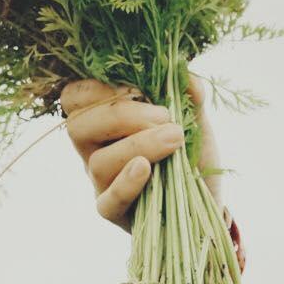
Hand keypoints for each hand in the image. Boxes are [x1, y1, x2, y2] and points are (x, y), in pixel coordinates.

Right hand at [60, 77, 221, 230]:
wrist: (208, 202)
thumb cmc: (191, 158)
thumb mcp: (193, 121)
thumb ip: (188, 96)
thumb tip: (182, 70)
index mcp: (103, 123)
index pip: (75, 98)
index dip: (97, 88)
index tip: (138, 89)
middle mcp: (94, 152)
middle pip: (79, 127)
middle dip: (121, 115)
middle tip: (164, 117)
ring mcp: (102, 185)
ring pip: (99, 162)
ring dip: (138, 144)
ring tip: (175, 138)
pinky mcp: (116, 213)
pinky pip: (109, 201)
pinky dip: (126, 183)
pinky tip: (146, 169)